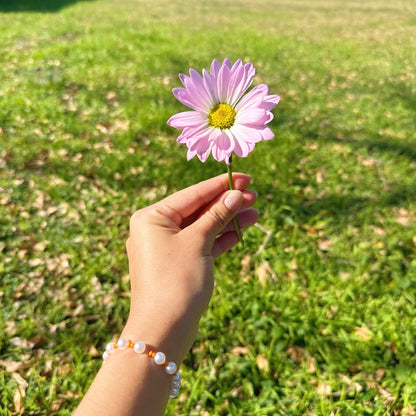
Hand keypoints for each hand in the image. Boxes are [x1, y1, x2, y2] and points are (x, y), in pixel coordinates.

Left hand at [122, 173, 257, 361]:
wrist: (164, 330)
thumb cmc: (176, 281)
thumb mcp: (198, 242)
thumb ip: (216, 215)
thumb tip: (235, 194)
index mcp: (152, 217)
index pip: (192, 194)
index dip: (220, 185)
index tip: (244, 176)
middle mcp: (156, 229)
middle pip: (198, 209)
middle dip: (226, 203)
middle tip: (254, 195)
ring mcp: (167, 247)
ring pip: (202, 227)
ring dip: (227, 220)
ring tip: (255, 210)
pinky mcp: (179, 263)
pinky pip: (201, 244)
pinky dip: (220, 238)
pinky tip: (242, 229)